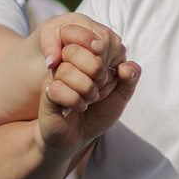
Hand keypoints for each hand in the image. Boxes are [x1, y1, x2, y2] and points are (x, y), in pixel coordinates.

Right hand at [32, 18, 138, 157]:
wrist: (77, 138)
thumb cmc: (97, 113)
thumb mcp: (121, 96)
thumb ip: (130, 79)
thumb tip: (125, 67)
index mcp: (85, 56)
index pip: (93, 39)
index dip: (105, 56)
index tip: (110, 75)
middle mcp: (67, 62)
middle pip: (75, 50)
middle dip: (95, 70)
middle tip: (99, 86)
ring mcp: (55, 77)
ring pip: (67, 70)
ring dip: (86, 89)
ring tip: (90, 100)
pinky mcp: (48, 93)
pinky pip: (59, 89)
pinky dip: (75, 101)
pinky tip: (78, 107)